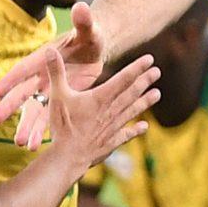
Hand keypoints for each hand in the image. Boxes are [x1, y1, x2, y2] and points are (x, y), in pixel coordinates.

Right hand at [0, 2, 107, 147]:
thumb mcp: (89, 30)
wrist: (95, 50)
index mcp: (45, 57)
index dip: (12, 78)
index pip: (26, 67)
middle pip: (23, 92)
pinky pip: (47, 118)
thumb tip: (82, 7)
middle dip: (10, 106)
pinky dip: (40, 131)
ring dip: (26, 125)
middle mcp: (42, 74)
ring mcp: (48, 89)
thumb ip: (84, 21)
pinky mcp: (58, 100)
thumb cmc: (90, 37)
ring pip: (34, 110)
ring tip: (20, 143)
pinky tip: (33, 145)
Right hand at [40, 51, 158, 173]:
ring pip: (132, 111)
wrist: (68, 156)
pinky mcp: (111, 142)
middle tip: (157, 72)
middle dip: (144, 81)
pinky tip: (144, 127)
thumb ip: (55, 72)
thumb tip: (49, 50)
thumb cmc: (63, 126)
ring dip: (145, 102)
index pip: (123, 79)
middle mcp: (110, 111)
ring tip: (158, 94)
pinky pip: (126, 134)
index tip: (150, 60)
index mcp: (100, 98)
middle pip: (131, 93)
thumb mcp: (57, 96)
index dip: (137, 68)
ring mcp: (113, 127)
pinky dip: (135, 130)